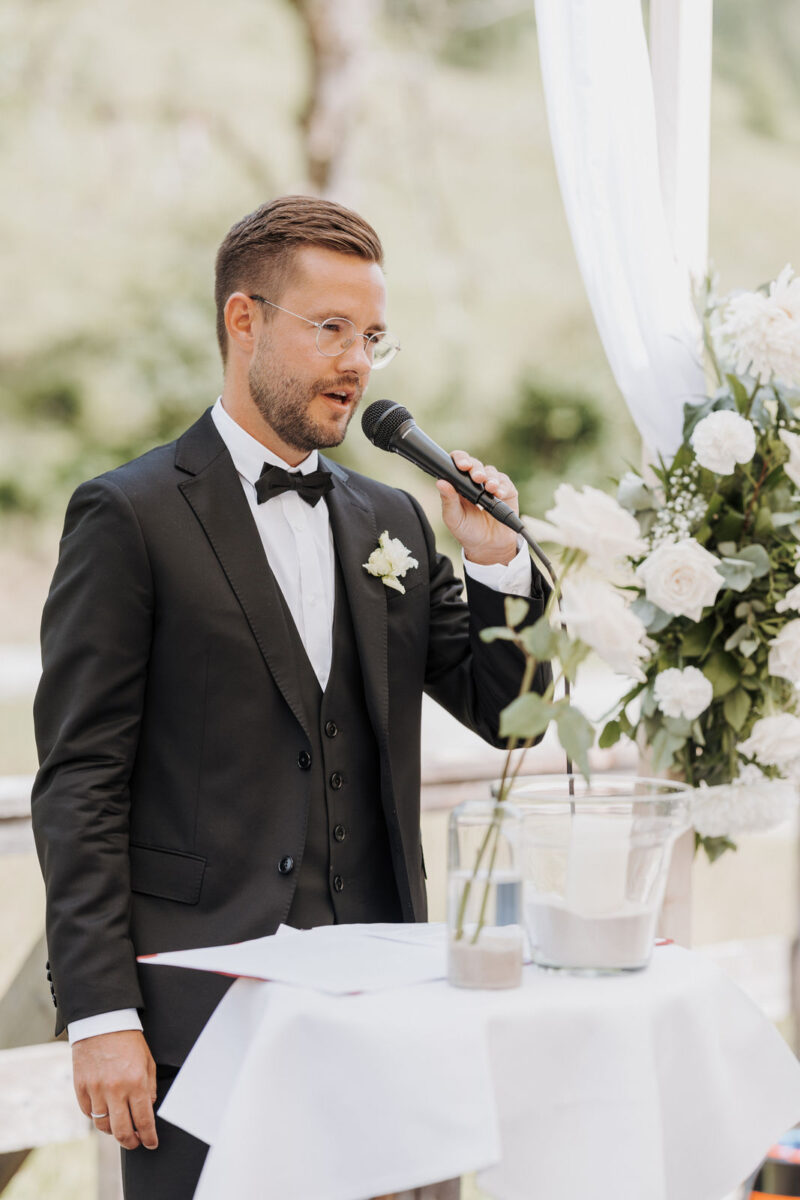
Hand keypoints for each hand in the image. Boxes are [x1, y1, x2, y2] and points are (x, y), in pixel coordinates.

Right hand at [73, 1030, 157, 1149]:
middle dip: (131, 1142)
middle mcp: (116, 1089)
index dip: (148, 1137)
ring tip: (119, 1126)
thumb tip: (148, 1109)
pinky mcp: (81, 1087)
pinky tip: (104, 1110)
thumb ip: (150, 1087)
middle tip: (135, 1142)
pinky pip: (89, 1112)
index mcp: (136, 1082)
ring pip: (103, 1125)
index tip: (151, 1143)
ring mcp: (96, 1089)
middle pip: (122, 1131)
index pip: (144, 1120)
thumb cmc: (128, 1040)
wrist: (102, 1022)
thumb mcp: (147, 1061)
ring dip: (113, 1130)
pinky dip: (97, 1116)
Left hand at [436, 452, 519, 565]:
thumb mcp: (454, 519)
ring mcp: (491, 485)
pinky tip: (499, 494)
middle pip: (475, 464)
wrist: (488, 547)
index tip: (461, 465)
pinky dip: (502, 487)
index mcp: (459, 485)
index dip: (459, 460)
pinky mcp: (506, 492)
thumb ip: (448, 501)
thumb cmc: (467, 531)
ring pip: (491, 472)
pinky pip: (505, 483)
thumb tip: (440, 483)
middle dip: (476, 468)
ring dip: (490, 478)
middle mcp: (475, 482)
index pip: (457, 464)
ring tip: (490, 487)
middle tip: (477, 477)